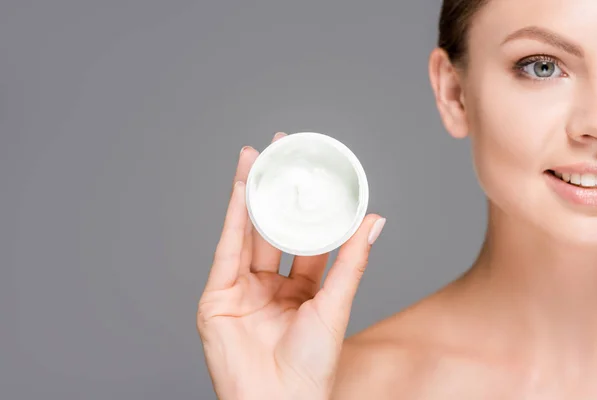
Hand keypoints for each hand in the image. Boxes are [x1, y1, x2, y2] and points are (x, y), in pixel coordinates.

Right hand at [197, 132, 385, 399]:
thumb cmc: (310, 367)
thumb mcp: (335, 305)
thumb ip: (351, 261)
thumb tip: (375, 220)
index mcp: (299, 290)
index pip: (304, 238)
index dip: (309, 207)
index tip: (314, 174)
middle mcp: (268, 286)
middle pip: (271, 228)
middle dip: (275, 190)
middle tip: (280, 150)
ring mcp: (241, 290)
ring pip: (246, 232)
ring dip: (249, 194)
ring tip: (255, 156)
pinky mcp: (217, 297)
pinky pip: (227, 250)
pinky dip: (234, 219)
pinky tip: (242, 189)